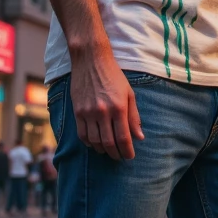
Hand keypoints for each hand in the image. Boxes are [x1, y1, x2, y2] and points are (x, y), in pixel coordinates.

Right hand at [69, 45, 143, 160]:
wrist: (91, 60)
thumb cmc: (113, 76)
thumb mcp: (129, 94)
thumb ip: (134, 117)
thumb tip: (139, 137)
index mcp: (119, 107)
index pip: (124, 137)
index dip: (127, 151)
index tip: (130, 156)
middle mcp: (103, 112)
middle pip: (109, 143)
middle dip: (115, 154)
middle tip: (119, 157)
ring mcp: (88, 112)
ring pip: (94, 141)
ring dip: (102, 150)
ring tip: (108, 151)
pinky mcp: (77, 111)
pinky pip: (82, 134)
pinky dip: (89, 143)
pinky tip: (95, 144)